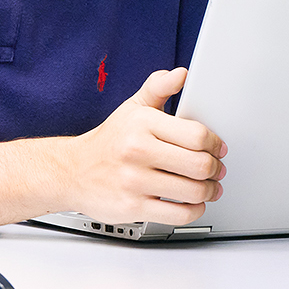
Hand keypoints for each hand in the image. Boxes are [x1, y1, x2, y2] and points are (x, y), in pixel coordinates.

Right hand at [54, 68, 225, 226]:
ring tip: (208, 188)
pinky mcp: (131, 207)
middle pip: (199, 165)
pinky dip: (194, 211)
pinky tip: (193, 204)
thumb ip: (158, 88)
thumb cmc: (108, 142)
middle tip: (217, 170)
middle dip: (215, 169)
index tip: (218, 149)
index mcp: (142, 124)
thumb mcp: (132, 108)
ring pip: (192, 191)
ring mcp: (133, 181)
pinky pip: (177, 214)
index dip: (215, 144)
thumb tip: (180, 74)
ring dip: (209, 192)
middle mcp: (137, 151)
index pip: (197, 135)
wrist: (70, 172)